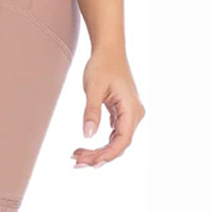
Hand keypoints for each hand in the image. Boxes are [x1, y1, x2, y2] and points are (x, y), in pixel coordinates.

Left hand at [71, 47, 144, 167]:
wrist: (109, 49)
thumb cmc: (102, 64)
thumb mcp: (94, 87)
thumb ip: (92, 111)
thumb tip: (88, 135)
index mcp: (132, 109)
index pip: (123, 140)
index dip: (107, 155)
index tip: (90, 162)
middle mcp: (135, 114)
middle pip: (119, 144)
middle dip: (98, 156)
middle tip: (76, 162)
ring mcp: (129, 114)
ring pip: (116, 141)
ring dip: (98, 151)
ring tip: (76, 156)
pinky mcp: (122, 112)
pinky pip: (114, 133)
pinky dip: (100, 141)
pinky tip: (85, 148)